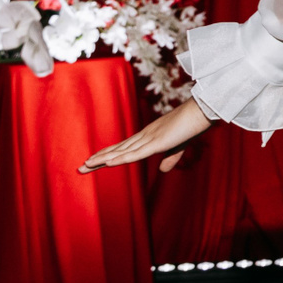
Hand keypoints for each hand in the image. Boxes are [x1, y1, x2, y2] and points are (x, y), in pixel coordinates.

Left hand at [81, 99, 213, 174]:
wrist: (202, 112)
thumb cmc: (192, 126)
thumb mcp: (179, 146)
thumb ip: (170, 158)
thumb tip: (162, 171)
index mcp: (148, 137)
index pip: (123, 148)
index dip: (107, 155)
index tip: (92, 161)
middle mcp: (144, 136)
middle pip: (117, 150)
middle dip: (98, 159)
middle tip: (80, 168)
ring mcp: (149, 139)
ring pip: (121, 152)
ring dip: (103, 159)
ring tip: (85, 166)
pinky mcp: (157, 142)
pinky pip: (135, 153)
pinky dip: (120, 158)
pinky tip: (107, 163)